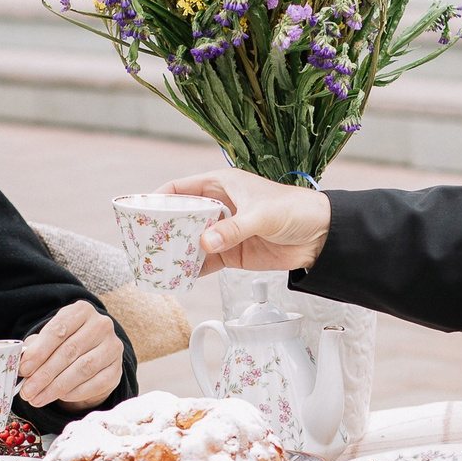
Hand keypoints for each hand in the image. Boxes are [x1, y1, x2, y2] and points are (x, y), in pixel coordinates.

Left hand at [19, 301, 123, 409]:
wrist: (93, 354)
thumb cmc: (65, 344)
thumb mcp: (50, 339)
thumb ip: (36, 348)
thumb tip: (21, 364)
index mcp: (81, 311)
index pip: (58, 330)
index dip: (39, 351)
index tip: (23, 369)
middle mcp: (101, 325)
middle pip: (70, 351)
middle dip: (45, 374)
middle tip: (27, 390)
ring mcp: (113, 347)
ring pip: (82, 369)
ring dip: (56, 387)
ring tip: (38, 398)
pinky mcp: (117, 370)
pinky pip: (95, 384)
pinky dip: (75, 392)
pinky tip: (60, 397)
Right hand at [160, 168, 332, 275]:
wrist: (321, 235)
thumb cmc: (294, 209)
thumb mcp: (261, 215)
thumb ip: (232, 230)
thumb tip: (205, 243)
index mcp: (221, 184)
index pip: (180, 188)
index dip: (158, 198)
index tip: (140, 210)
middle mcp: (219, 206)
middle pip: (181, 216)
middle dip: (162, 228)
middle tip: (143, 242)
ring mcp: (224, 231)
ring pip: (191, 240)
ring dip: (176, 251)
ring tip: (156, 262)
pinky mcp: (232, 252)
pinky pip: (206, 261)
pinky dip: (192, 269)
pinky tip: (179, 276)